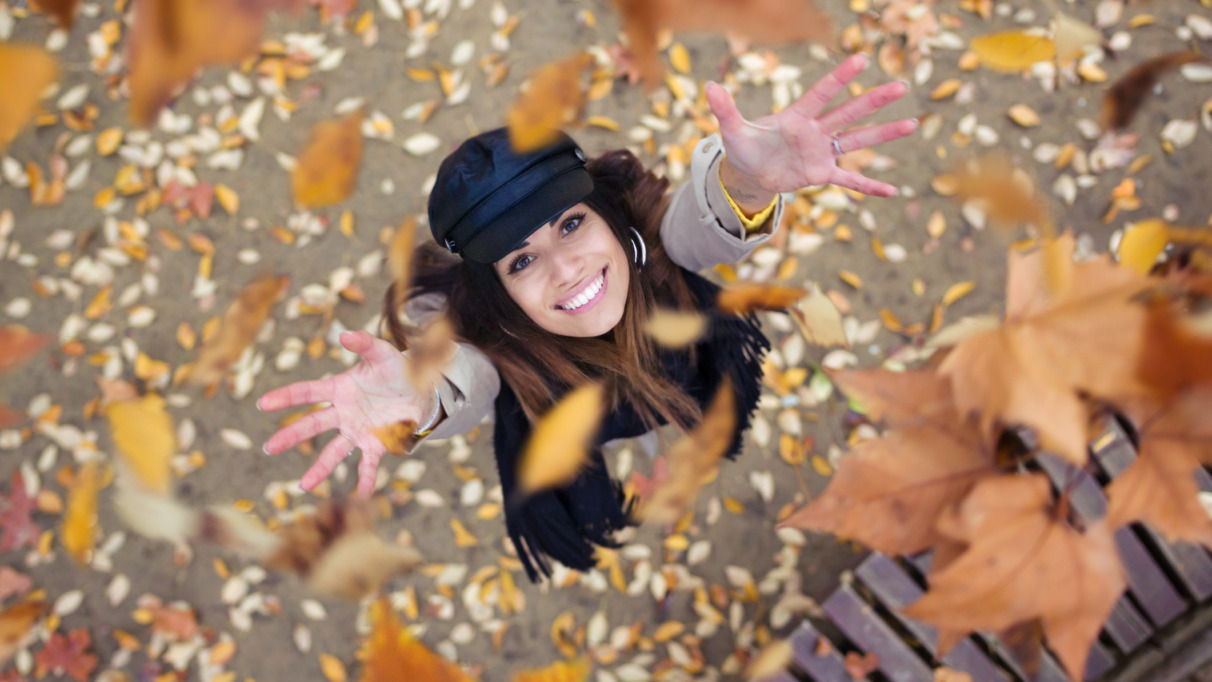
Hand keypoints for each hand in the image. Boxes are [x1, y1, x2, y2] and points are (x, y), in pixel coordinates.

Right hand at [258, 330, 432, 498]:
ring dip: (320, 468)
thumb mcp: (382, 353)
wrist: (420, 389)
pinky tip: (361, 495)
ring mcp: (357, 431)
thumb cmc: (396, 369)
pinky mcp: (375, 444)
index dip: (286, 397)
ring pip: (334, 452)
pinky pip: (367, 464)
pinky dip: (364, 480)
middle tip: (270, 447)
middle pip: (312, 425)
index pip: (308, 392)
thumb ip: (364, 343)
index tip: (264, 403)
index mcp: (339, 389)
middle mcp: (343, 413)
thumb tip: (344, 334)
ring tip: (304, 486)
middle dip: (291, 436)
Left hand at [706, 53, 917, 198]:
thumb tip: (709, 86)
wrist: (749, 172)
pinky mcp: (822, 174)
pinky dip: (869, 186)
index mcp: (797, 117)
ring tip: (912, 124)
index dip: (839, 78)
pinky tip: (892, 192)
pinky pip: (849, 180)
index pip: (822, 94)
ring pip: (857, 140)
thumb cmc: (743, 146)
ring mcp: (822, 152)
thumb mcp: (732, 131)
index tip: (861, 59)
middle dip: (874, 100)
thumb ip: (725, 109)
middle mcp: (815, 131)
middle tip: (900, 85)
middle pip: (849, 113)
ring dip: (883, 134)